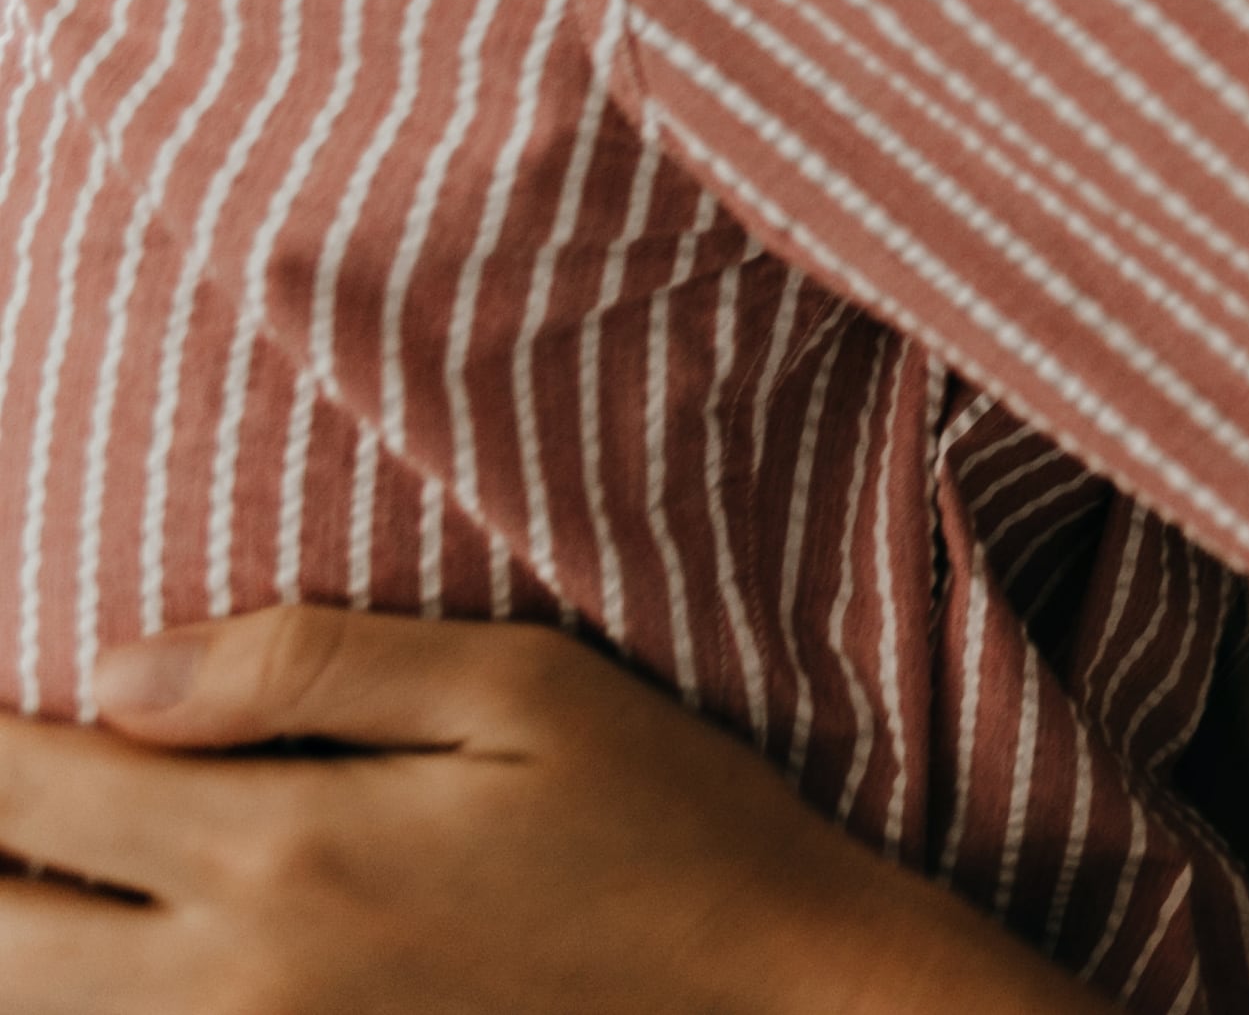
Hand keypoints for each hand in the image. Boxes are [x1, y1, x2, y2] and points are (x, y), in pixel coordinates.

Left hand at [0, 606, 1108, 1014]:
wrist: (773, 1008)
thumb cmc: (668, 828)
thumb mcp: (525, 691)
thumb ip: (313, 667)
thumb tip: (114, 672)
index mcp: (287, 854)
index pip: (42, 789)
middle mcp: (236, 983)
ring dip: (10, 942)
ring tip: (27, 874)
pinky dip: (87, 1004)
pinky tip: (99, 960)